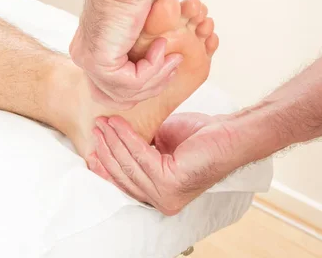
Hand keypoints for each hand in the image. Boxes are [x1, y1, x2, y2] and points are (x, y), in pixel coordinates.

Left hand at [70, 0, 182, 109]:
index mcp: (93, 51)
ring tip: (172, 54)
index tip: (169, 66)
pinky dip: (153, 68)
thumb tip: (162, 64)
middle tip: (174, 64)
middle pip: (119, 97)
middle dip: (153, 87)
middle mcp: (85, 59)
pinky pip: (132, 82)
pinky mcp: (97, 62)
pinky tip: (160, 44)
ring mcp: (88, 62)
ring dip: (158, 76)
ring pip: (128, 93)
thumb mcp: (146, 28)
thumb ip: (146, 51)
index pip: (114, 90)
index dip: (146, 85)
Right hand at [87, 113, 241, 214]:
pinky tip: (118, 123)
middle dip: (106, 148)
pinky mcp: (170, 183)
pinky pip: (140, 156)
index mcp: (160, 195)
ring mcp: (166, 194)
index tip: (93, 143)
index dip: (106, 162)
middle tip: (95, 127)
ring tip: (104, 121)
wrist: (229, 135)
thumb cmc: (200, 138)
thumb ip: (139, 147)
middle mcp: (162, 200)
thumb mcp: (161, 143)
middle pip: (123, 174)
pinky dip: (127, 137)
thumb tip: (112, 137)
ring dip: (113, 140)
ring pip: (129, 164)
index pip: (125, 180)